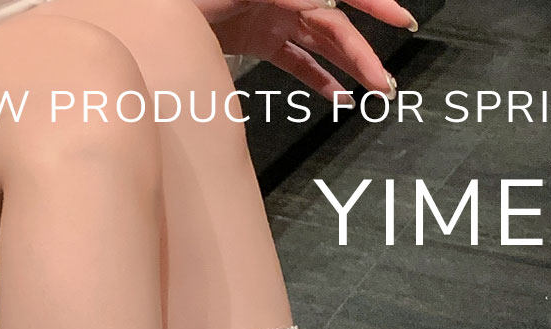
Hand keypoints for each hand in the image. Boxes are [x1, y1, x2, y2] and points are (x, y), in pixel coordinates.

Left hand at [198, 0, 415, 101]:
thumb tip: (325, 5)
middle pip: (333, 26)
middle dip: (363, 54)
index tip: (401, 19)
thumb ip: (274, 1)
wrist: (150, 8)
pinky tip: (338, 97)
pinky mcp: (258, 39)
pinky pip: (295, 60)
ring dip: (348, 67)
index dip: (373, 4)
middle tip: (386, 84)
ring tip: (374, 93)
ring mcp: (272, 17)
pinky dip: (317, 78)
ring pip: (320, 44)